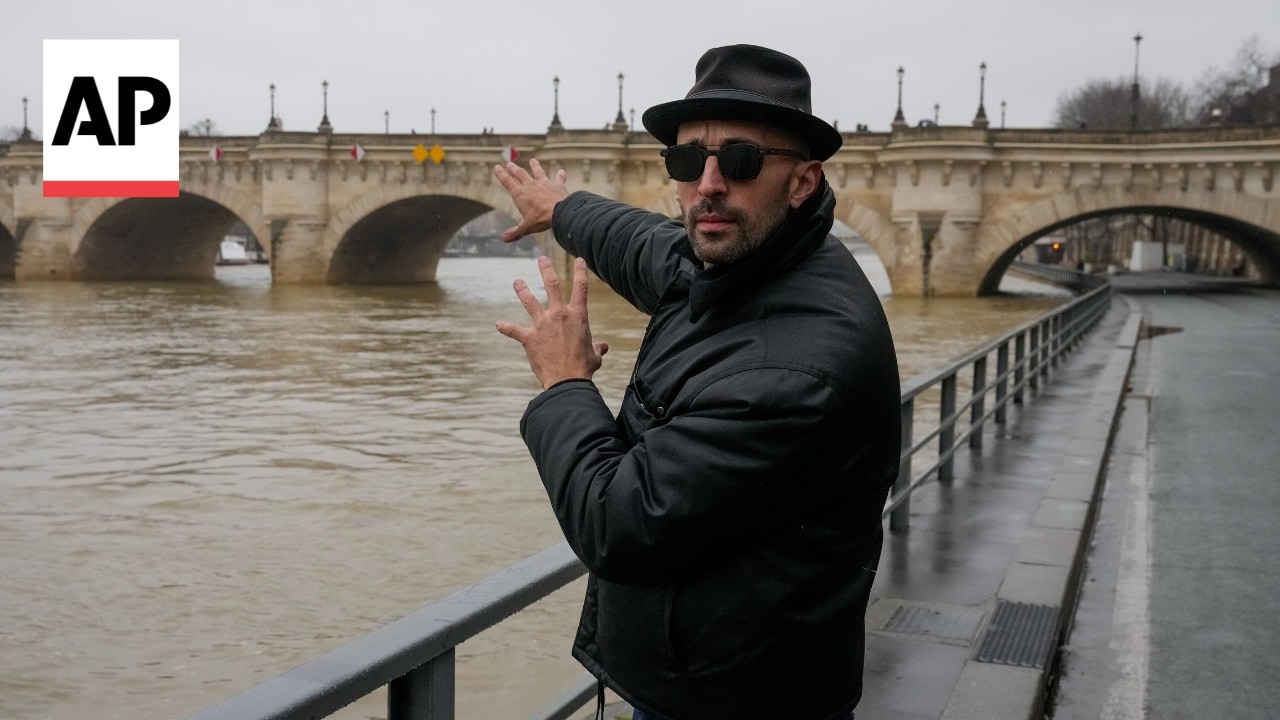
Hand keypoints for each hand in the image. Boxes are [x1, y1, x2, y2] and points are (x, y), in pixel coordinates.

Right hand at [492, 158, 568, 241]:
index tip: (497, 167)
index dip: (501, 174)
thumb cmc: (541, 219)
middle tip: (510, 163)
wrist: (560, 211)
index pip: (507, 182)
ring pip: (538, 172)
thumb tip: (503, 239)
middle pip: (520, 174)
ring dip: (535, 166)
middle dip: (514, 169)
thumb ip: (515, 232)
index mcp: (520, 194)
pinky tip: (562, 171)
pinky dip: (560, 175)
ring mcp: (544, 183)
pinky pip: (559, 178)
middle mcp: (531, 186)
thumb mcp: (526, 227)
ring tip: (533, 160)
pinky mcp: (557, 185)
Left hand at [496, 256, 608, 389]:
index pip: (581, 288)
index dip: (580, 271)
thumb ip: (597, 348)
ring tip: (517, 282)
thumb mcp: (595, 356)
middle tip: (541, 259)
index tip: (578, 259)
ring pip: (530, 301)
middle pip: (552, 285)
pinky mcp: (529, 338)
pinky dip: (505, 327)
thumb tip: (604, 347)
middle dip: (546, 270)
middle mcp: (559, 315)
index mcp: (578, 316)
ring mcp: (542, 325)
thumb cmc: (583, 368)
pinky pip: (514, 330)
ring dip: (522, 290)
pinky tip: (498, 324)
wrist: (567, 380)